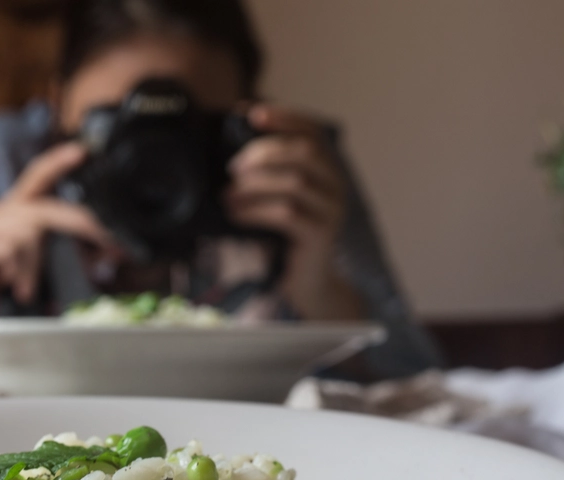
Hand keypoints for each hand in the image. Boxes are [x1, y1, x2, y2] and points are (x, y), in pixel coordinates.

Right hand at [0, 142, 120, 316]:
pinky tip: (12, 287)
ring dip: (38, 266)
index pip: (35, 179)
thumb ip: (76, 256)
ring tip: (29, 288)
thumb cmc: (18, 300)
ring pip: (27, 232)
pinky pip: (9, 248)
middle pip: (42, 209)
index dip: (57, 162)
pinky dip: (19, 271)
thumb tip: (113, 252)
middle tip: (105, 247)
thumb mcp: (55, 272)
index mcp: (16, 215)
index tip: (82, 151)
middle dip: (78, 227)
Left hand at [226, 105, 362, 319]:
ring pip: (295, 182)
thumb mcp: (279, 199)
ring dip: (254, 185)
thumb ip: (267, 175)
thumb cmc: (288, 237)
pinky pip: (287, 214)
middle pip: (304, 152)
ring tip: (227, 195)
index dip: (285, 117)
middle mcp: (336, 186)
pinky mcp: (319, 236)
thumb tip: (232, 151)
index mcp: (327, 170)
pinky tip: (236, 214)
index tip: (252, 112)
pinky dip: (255, 210)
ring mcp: (331, 211)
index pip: (313, 132)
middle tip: (232, 167)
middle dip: (264, 153)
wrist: (308, 281)